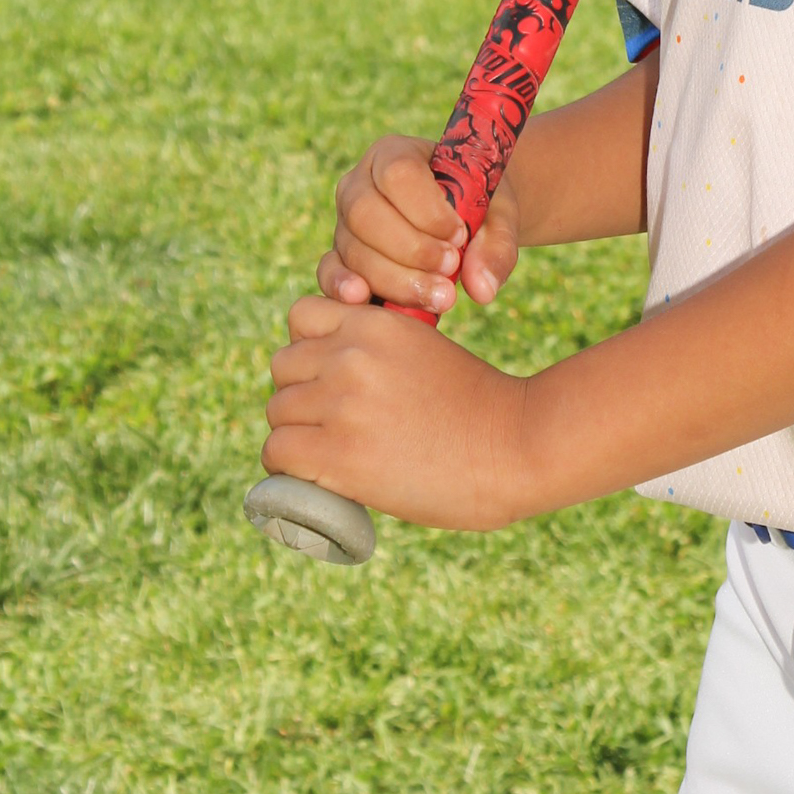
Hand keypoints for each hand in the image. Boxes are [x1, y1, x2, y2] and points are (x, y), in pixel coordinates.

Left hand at [262, 295, 533, 529]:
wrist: (516, 446)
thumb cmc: (478, 405)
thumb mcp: (424, 350)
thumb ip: (377, 353)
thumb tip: (330, 379)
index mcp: (374, 324)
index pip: (301, 317)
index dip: (311, 347)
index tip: (331, 376)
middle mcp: (350, 356)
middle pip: (283, 367)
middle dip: (302, 393)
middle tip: (334, 423)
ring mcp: (341, 404)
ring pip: (277, 412)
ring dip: (297, 434)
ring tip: (332, 454)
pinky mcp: (337, 454)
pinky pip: (278, 453)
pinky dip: (290, 469)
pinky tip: (318, 477)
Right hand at [319, 133, 521, 310]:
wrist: (464, 221)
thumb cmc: (478, 207)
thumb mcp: (498, 216)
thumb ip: (496, 246)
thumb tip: (482, 290)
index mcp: (394, 154)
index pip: (398, 174)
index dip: (427, 210)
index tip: (459, 235)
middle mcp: (359, 184)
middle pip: (366, 214)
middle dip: (411, 249)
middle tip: (451, 268)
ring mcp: (344, 221)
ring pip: (354, 250)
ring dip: (396, 279)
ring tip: (440, 296)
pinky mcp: (339, 256)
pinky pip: (329, 271)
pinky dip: (343, 288)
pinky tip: (364, 301)